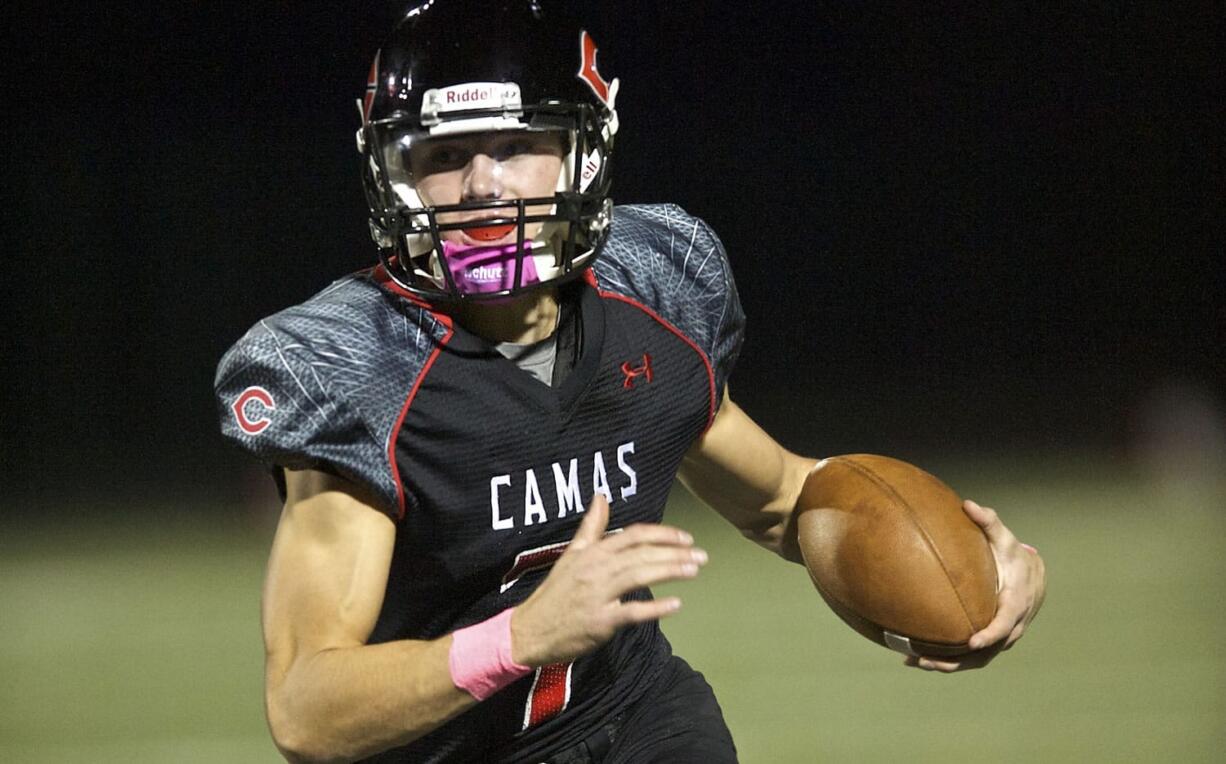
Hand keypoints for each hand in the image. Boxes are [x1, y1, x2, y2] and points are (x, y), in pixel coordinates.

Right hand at [510, 494, 706, 666]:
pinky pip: (632, 612)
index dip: (663, 534)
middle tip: (701, 556)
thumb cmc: (555, 593)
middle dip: (675, 553)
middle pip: (642, 554)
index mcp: (593, 552)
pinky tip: (676, 604)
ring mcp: (598, 595)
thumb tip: (601, 496)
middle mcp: (597, 569)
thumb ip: (591, 527)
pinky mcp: (600, 621)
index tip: (686, 538)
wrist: (529, 630)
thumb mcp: (572, 555)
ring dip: (671, 571)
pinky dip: (655, 607)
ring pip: (640, 576)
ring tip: (694, 570)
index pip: (634, 535)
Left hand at [905, 499, 1045, 671]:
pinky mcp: (991, 643)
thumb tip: (968, 504)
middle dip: (958, 659)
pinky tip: (916, 658)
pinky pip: (970, 658)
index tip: (972, 641)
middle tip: (928, 659)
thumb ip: (988, 522)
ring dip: (947, 665)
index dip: (991, 634)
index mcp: (1016, 603)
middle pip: (987, 651)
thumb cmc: (1013, 555)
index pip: (1005, 624)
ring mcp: (1001, 639)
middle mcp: (1011, 626)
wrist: (1032, 577)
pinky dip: (947, 661)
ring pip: (976, 660)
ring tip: (914, 662)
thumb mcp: (1004, 538)